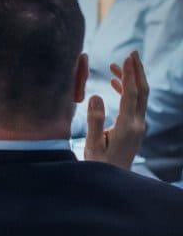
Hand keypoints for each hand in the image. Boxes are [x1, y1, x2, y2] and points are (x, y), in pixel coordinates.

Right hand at [84, 50, 148, 168]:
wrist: (113, 182)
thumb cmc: (99, 164)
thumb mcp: (93, 143)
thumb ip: (94, 119)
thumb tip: (96, 95)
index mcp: (127, 126)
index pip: (131, 94)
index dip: (129, 75)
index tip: (127, 57)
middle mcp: (137, 124)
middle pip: (142, 91)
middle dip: (137, 71)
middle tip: (132, 53)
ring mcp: (138, 126)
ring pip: (140, 97)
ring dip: (131, 80)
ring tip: (118, 65)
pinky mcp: (134, 128)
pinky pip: (135, 104)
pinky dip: (127, 91)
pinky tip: (115, 85)